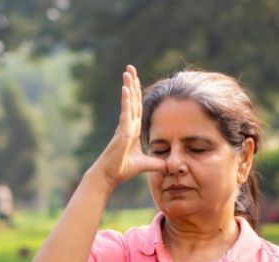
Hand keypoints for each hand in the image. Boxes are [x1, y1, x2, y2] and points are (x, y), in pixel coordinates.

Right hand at [89, 65, 165, 188]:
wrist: (108, 177)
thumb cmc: (122, 170)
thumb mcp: (145, 164)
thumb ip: (156, 163)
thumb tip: (170, 166)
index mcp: (132, 129)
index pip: (137, 107)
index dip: (137, 93)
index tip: (137, 79)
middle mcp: (127, 125)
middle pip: (131, 100)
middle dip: (132, 83)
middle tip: (130, 67)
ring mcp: (123, 128)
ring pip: (128, 103)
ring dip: (128, 86)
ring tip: (128, 71)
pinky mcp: (121, 133)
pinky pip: (125, 114)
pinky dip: (126, 102)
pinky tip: (126, 89)